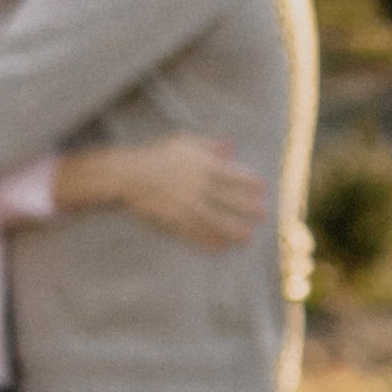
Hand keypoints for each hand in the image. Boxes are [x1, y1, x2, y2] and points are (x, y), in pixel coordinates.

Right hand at [95, 133, 266, 250]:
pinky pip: (193, 232)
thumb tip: (231, 148)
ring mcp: (185, 204)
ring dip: (232, 230)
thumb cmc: (157, 156)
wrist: (128, 175)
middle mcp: (197, 186)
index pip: (232, 175)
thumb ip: (209, 146)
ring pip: (214, 220)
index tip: (263, 189)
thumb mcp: (183, 142)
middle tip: (263, 215)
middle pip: (228, 199)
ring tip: (247, 238)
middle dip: (247, 208)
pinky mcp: (172, 220)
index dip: (249, 182)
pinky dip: (207, 241)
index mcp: (202, 165)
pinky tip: (219, 248)